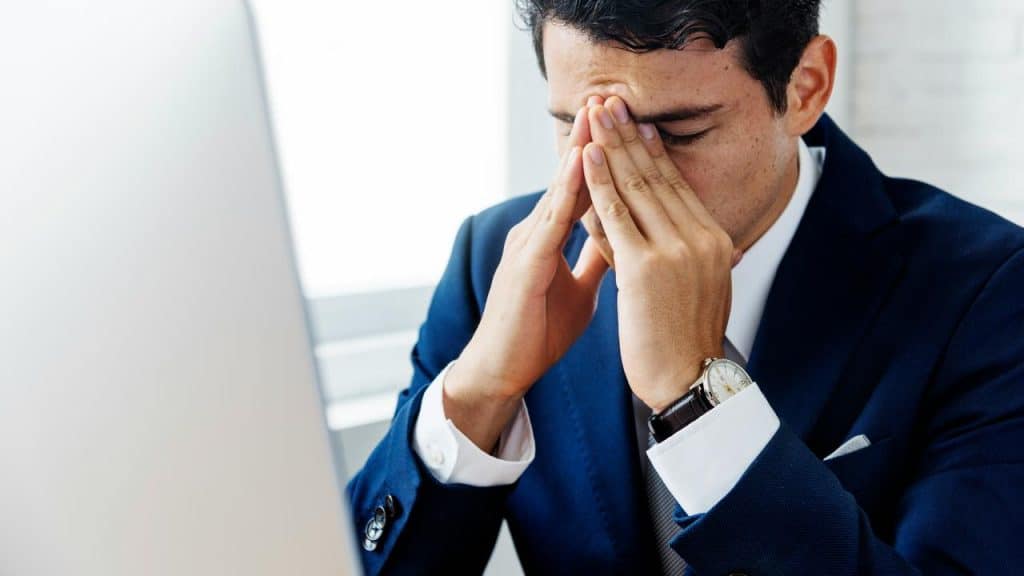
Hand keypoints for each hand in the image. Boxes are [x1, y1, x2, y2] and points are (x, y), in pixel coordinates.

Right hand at [443, 106, 609, 451]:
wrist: (502, 372)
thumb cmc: (536, 333)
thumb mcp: (580, 290)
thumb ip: (596, 260)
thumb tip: (622, 239)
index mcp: (549, 238)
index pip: (581, 188)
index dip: (601, 157)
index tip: (623, 125)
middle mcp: (535, 232)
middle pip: (569, 178)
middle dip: (589, 138)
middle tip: (609, 97)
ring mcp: (527, 245)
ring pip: (559, 190)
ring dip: (578, 150)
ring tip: (596, 113)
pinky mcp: (525, 265)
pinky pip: (550, 222)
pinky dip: (567, 191)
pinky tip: (582, 164)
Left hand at [581, 96, 742, 412]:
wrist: (688, 382)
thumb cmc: (685, 343)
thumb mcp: (700, 289)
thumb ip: (692, 256)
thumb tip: (688, 235)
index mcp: (715, 241)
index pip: (677, 186)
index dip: (653, 152)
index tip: (636, 123)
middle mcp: (701, 238)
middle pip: (658, 176)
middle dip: (631, 135)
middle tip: (612, 102)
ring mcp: (675, 250)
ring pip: (637, 187)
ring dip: (612, 146)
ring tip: (594, 115)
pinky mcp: (647, 267)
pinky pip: (616, 215)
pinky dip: (600, 182)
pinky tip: (587, 157)